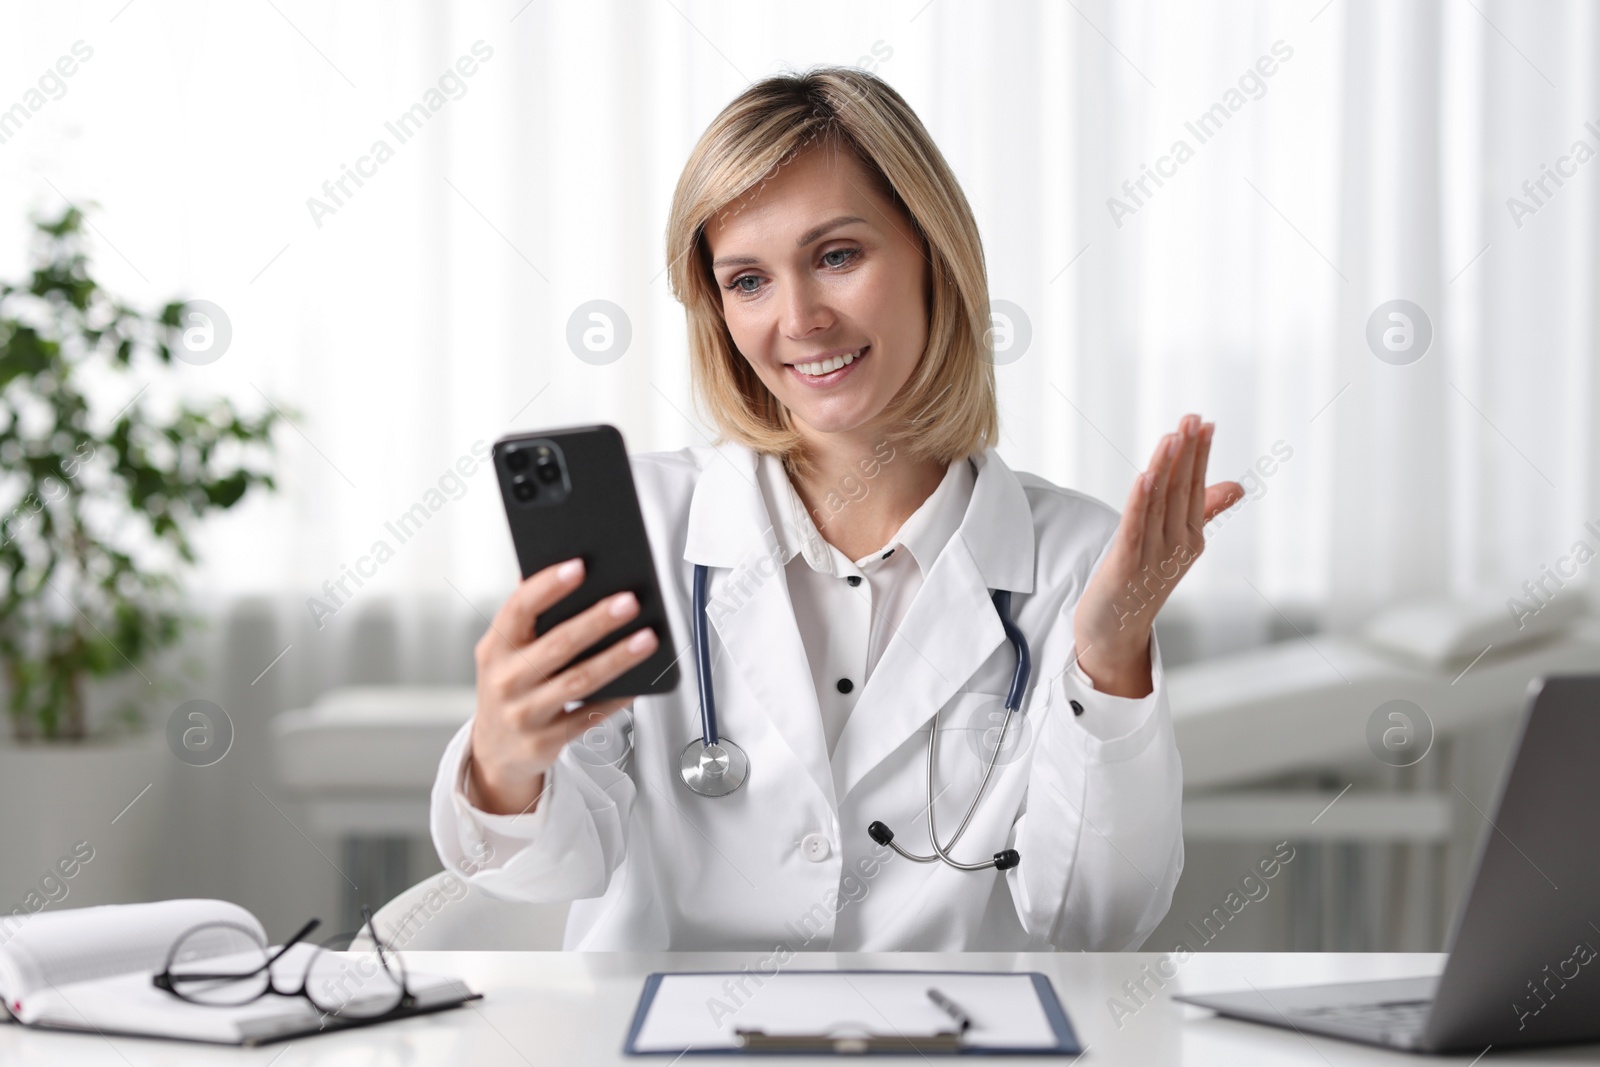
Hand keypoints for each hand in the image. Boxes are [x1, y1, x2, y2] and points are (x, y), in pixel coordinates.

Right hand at [467, 558, 658, 815]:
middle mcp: (506, 680)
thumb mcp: (504, 652)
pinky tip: (639, 682)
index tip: (579, 566)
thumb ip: (527, 615)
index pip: (519, 608)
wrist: (494, 750)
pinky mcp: (547, 740)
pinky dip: (617, 698)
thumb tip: (558, 569)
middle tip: (629, 601)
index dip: (548, 585)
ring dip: (617, 658)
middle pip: (557, 644)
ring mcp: (525, 713)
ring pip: (579, 681)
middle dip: (596, 621)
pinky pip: (589, 715)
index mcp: (495, 648)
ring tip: (646, 639)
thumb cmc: (509, 688)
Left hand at [1072, 414, 1244, 697]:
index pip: (1195, 488)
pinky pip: (1134, 528)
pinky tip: (1145, 476)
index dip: (1198, 454)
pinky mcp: (1125, 567)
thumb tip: (1237, 486)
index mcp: (1190, 538)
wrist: (1114, 634)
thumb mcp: (1175, 545)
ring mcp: (1152, 557)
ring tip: (1172, 436)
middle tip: (1193, 418)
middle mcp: (1176, 546)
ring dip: (1165, 467)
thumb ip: (1203, 511)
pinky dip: (1140, 502)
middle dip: (1186, 453)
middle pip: (1180, 491)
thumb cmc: (1142, 584)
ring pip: (1159, 504)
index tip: (1203, 422)